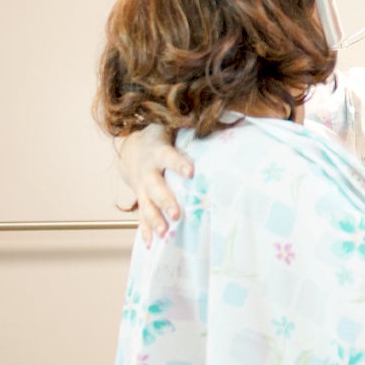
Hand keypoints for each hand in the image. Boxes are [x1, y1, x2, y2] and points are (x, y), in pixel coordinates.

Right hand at [118, 123, 191, 246]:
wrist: (133, 149)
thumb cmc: (162, 137)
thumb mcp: (173, 127)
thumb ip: (195, 128)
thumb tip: (230, 119)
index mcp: (158, 151)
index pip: (169, 157)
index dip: (178, 164)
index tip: (190, 172)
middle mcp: (148, 171)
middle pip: (156, 187)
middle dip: (166, 201)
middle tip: (177, 214)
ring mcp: (142, 188)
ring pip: (147, 205)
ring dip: (155, 220)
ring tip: (164, 234)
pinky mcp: (141, 200)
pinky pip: (142, 217)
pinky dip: (145, 232)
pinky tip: (150, 245)